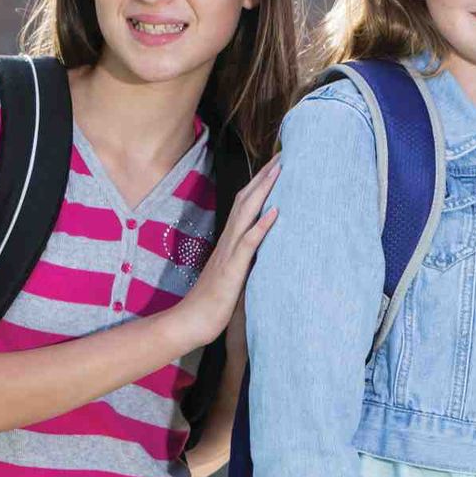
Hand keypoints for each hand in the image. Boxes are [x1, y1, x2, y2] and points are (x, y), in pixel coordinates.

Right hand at [166, 157, 280, 351]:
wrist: (191, 322)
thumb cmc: (215, 301)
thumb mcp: (236, 273)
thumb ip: (247, 257)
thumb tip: (264, 247)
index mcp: (230, 240)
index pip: (247, 204)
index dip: (261, 183)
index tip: (279, 164)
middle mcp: (229, 240)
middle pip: (247, 200)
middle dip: (265, 176)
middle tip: (284, 154)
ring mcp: (229, 253)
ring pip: (247, 214)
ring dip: (264, 191)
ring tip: (280, 170)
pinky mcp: (232, 269)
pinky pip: (248, 244)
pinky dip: (261, 226)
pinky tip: (275, 212)